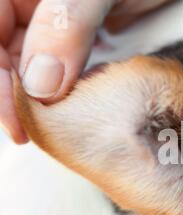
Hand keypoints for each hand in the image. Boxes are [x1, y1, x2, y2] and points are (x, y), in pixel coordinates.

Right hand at [0, 0, 170, 143]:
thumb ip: (67, 26)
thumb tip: (40, 87)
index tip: (16, 125)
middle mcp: (28, 1)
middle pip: (2, 52)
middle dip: (13, 93)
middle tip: (32, 133)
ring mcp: (51, 15)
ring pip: (29, 61)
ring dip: (38, 95)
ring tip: (53, 126)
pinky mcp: (75, 31)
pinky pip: (57, 62)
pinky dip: (62, 86)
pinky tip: (72, 105)